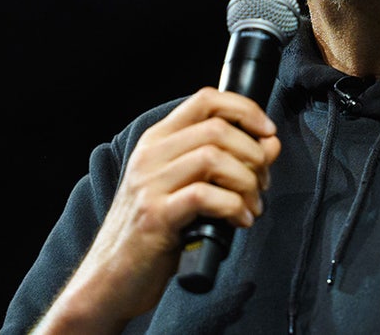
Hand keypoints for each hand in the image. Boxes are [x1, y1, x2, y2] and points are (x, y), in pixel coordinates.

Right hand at [40, 87, 281, 328]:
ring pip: (214, 158)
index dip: (246, 110)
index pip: (206, 99)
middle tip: (262, 182)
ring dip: (246, 182)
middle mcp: (151, 156)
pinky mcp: (155, 216)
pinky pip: (205, 195)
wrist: (109, 280)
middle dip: (254, 154)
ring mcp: (149, 184)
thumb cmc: (153, 234)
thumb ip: (229, 162)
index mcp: (158, 141)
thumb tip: (270, 144)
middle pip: (218, 129)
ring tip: (252, 205)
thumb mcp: (189, 188)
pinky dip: (233, 206)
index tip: (268, 133)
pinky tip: (240, 221)